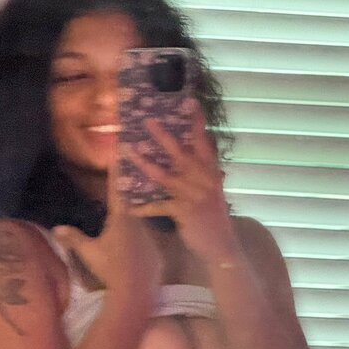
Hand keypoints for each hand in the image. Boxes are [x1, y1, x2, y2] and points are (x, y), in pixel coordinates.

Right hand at [51, 154, 161, 296]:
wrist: (136, 290)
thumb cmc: (111, 270)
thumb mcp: (90, 253)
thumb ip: (74, 238)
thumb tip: (56, 228)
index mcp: (121, 217)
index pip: (119, 187)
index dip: (119, 167)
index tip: (121, 148)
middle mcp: (138, 220)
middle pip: (137, 194)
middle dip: (136, 177)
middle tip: (140, 157)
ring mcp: (150, 232)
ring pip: (148, 211)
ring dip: (147, 197)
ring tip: (148, 186)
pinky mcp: (159, 244)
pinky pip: (156, 227)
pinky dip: (155, 222)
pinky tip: (155, 220)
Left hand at [124, 101, 241, 264]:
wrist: (222, 247)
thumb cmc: (215, 219)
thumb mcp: (215, 191)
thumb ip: (208, 172)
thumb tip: (206, 151)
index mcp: (211, 173)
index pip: (204, 142)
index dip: (197, 122)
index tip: (190, 101)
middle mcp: (203, 180)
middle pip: (180, 153)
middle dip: (163, 136)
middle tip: (147, 120)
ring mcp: (193, 195)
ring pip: (164, 175)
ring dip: (143, 162)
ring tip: (127, 150)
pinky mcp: (183, 212)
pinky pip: (158, 206)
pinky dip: (143, 208)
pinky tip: (130, 206)